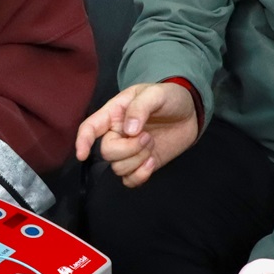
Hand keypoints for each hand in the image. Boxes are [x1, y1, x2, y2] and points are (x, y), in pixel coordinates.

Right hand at [74, 82, 198, 186]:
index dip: (83, 141)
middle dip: (128, 149)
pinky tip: (152, 161)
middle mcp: (117, 134)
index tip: (83, 154)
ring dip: (137, 160)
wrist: (190, 113)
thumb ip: (140, 107)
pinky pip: (130, 180)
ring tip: (152, 144)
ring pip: (118, 168)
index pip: (90, 128)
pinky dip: (140, 175)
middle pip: (107, 152)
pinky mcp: (140, 164)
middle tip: (148, 137)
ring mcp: (129, 151)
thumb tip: (128, 130)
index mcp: (114, 113)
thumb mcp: (156, 93)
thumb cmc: (169, 97)